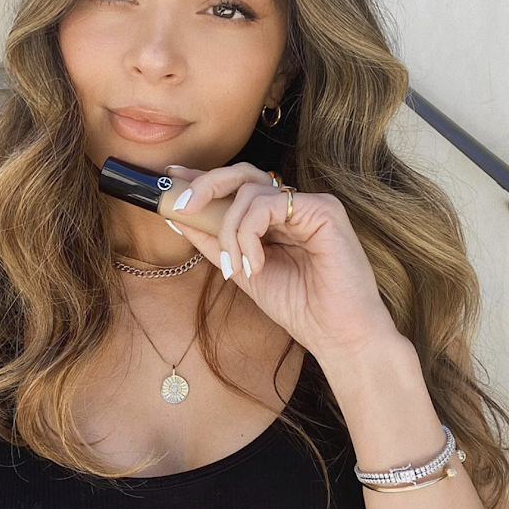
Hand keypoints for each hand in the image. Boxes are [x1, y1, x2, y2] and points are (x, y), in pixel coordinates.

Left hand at [166, 160, 399, 365]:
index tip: (171, 180)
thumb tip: (176, 216)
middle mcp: (293, 206)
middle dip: (205, 186)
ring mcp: (310, 204)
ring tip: (236, 267)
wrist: (337, 334)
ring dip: (230, 231)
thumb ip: (213, 242)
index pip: (236, 186)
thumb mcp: (241, 271)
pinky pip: (268, 204)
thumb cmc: (299, 308)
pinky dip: (250, 233)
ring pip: (250, 191)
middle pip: (241, 174)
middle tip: (183, 208)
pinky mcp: (324, 209)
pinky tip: (256, 264)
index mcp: (276, 218)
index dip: (202, 179)